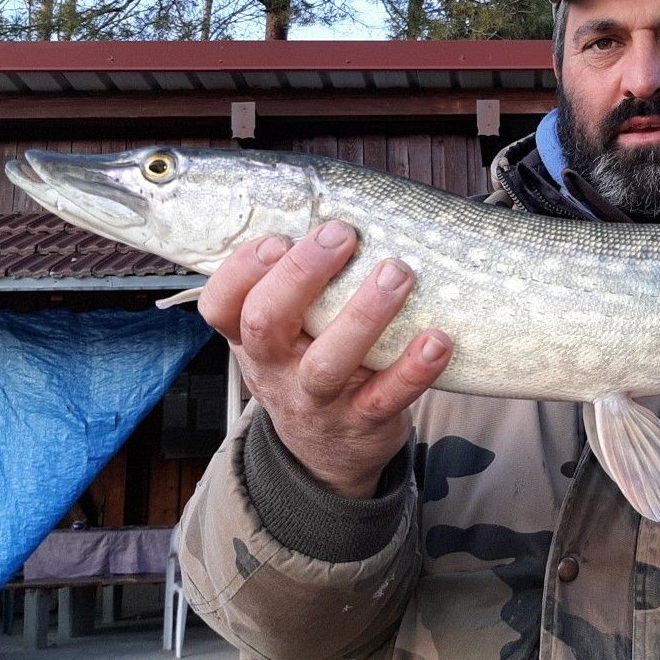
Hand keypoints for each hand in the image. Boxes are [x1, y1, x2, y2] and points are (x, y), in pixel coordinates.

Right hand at [198, 220, 452, 498]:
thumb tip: (331, 202)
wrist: (327, 457)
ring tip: (398, 273)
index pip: (222, 306)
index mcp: (251, 340)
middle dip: (301, 274)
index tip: (276, 238)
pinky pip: (388, 396)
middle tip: (341, 233)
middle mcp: (276, 370)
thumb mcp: (283, 336)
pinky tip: (438, 339)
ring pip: (329, 362)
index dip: (240, 271)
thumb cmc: (307, 368)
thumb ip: (294, 287)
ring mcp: (319, 400)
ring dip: (364, 314)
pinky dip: (414, 369)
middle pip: (267, 322)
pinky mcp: (364, 421)